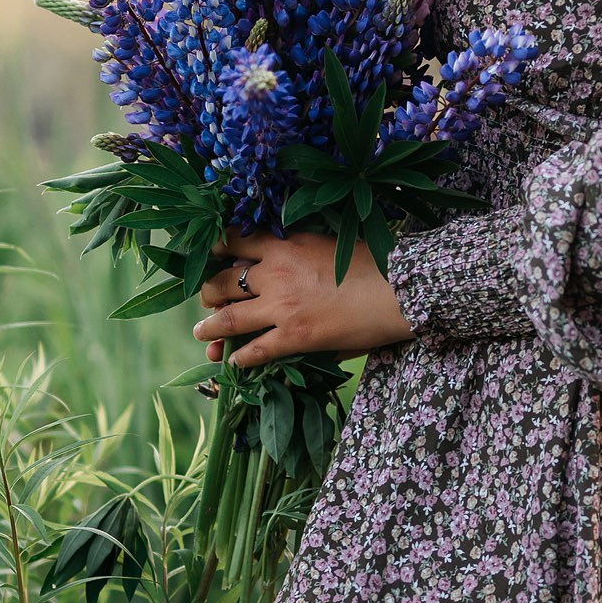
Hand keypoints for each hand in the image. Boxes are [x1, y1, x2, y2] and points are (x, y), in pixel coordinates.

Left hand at [196, 229, 413, 367]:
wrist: (399, 290)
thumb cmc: (373, 263)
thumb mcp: (327, 243)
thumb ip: (297, 251)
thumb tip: (277, 258)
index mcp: (284, 245)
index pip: (235, 240)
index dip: (217, 248)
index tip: (211, 255)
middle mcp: (275, 274)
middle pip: (224, 281)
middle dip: (210, 291)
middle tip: (207, 299)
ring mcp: (282, 307)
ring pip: (230, 319)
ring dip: (211, 328)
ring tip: (202, 333)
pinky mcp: (295, 337)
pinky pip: (257, 350)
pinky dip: (242, 358)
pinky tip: (236, 362)